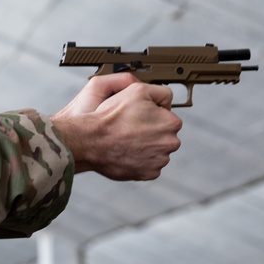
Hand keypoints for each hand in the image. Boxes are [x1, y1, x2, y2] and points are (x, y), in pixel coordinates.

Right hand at [51, 73, 181, 180]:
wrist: (92, 141)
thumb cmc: (112, 116)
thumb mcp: (138, 90)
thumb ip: (161, 92)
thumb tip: (167, 101)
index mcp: (171, 123)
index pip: (167, 116)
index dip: (151, 114)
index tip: (137, 116)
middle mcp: (170, 143)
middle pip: (163, 135)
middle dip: (150, 131)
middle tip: (129, 128)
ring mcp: (160, 160)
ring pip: (155, 150)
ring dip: (144, 146)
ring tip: (125, 140)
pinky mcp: (148, 173)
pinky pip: (147, 165)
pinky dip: (139, 160)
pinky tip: (126, 152)